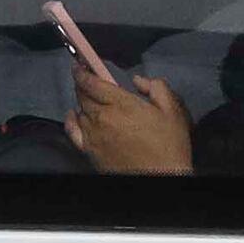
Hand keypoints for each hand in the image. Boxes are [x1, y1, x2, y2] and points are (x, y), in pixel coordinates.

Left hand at [65, 54, 192, 174]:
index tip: (79, 66)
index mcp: (121, 104)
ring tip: (89, 98)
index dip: (82, 72)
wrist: (160, 177)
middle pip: (83, 96)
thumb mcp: (172, 110)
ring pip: (80, 111)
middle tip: (86, 80)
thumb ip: (156, 88)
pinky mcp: (90, 151)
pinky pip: (73, 131)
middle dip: (83, 85)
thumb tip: (137, 80)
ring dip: (82, 102)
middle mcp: (102, 118)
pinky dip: (71, 120)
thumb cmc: (168, 145)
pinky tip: (74, 115)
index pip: (92, 83)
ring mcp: (93, 135)